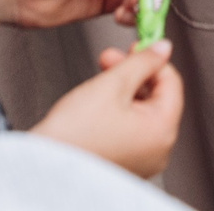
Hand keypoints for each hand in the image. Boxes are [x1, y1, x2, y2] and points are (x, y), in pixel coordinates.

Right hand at [31, 42, 182, 178]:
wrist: (42, 168)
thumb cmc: (73, 134)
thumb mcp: (112, 84)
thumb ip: (142, 61)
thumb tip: (163, 48)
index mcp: (162, 131)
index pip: (171, 82)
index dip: (152, 59)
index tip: (134, 46)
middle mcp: (158, 150)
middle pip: (156, 97)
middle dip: (133, 73)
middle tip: (109, 59)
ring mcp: (142, 160)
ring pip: (142, 112)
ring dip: (124, 90)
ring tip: (98, 81)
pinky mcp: (125, 164)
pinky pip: (130, 130)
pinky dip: (118, 112)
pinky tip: (97, 104)